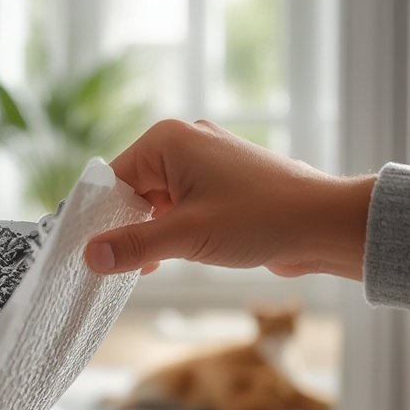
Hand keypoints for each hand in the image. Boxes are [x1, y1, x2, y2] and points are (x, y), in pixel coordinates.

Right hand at [85, 119, 375, 279]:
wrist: (323, 224)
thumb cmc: (260, 217)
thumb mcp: (186, 235)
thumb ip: (133, 245)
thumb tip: (89, 256)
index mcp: (168, 141)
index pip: (113, 178)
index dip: (98, 217)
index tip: (86, 252)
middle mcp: (183, 144)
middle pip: (132, 190)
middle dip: (124, 228)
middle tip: (112, 266)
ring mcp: (204, 164)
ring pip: (155, 202)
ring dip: (148, 235)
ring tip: (141, 268)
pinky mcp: (219, 185)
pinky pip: (179, 207)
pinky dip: (168, 232)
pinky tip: (163, 261)